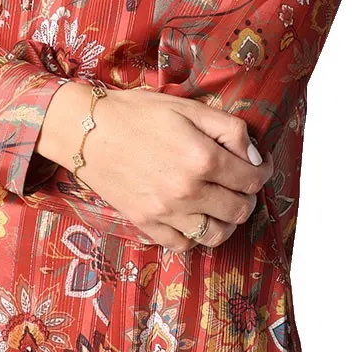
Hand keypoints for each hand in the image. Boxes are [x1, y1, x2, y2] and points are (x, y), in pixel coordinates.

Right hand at [77, 86, 274, 251]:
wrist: (87, 130)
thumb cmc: (138, 113)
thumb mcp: (188, 107)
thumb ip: (229, 129)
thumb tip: (254, 156)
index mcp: (202, 158)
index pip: (252, 179)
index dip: (263, 172)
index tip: (261, 165)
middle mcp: (188, 191)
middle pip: (239, 209)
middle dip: (248, 195)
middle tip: (241, 182)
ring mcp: (166, 212)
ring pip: (216, 234)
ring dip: (227, 221)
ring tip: (221, 203)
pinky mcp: (147, 224)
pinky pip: (184, 244)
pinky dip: (196, 235)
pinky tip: (194, 215)